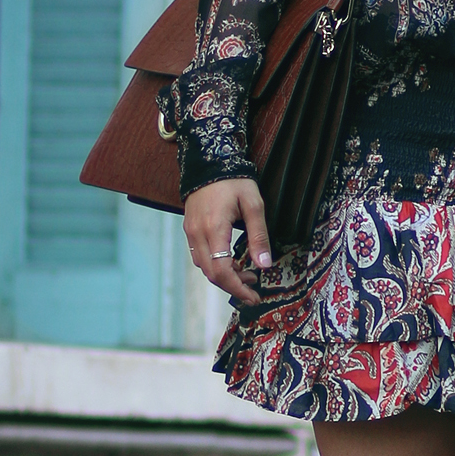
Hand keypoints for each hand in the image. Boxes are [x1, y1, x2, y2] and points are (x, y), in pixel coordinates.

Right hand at [185, 177, 272, 305]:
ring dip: (224, 276)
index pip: (221, 271)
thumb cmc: (234, 180)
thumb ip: (259, 236)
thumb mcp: (254, 204)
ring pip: (203, 267)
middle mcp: (197, 233)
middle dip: (233, 285)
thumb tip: (265, 264)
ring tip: (246, 272)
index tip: (254, 295)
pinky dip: (215, 265)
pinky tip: (231, 260)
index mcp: (214, 228)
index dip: (237, 288)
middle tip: (253, 287)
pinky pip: (199, 256)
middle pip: (211, 274)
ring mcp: (190, 231)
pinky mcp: (189, 229)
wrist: (209, 160)